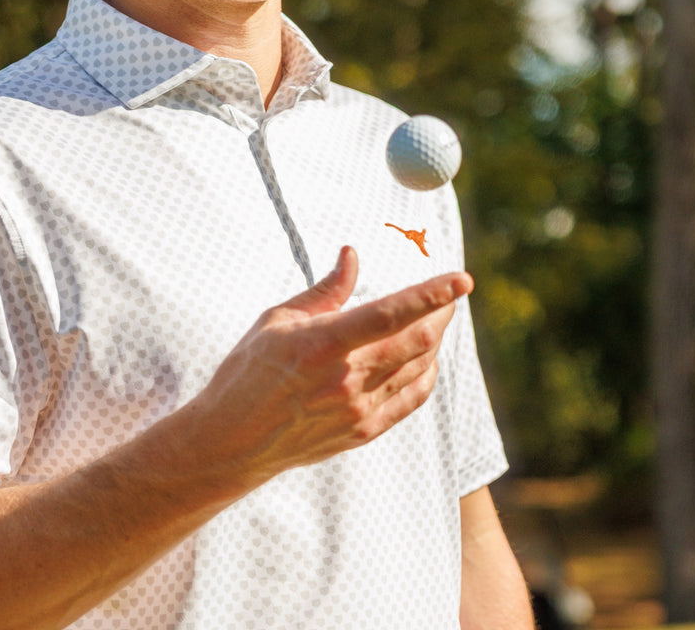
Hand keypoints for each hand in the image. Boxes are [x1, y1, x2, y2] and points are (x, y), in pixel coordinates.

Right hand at [186, 246, 472, 489]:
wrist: (232, 440)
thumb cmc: (248, 371)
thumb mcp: (277, 320)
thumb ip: (324, 290)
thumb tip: (352, 255)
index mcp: (323, 343)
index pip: (391, 312)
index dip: (431, 294)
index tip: (461, 279)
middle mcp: (347, 378)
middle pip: (418, 340)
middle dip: (443, 312)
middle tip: (452, 294)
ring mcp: (359, 409)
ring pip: (420, 369)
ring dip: (436, 340)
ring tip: (438, 320)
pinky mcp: (363, 432)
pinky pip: (412, 400)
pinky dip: (427, 375)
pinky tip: (428, 360)